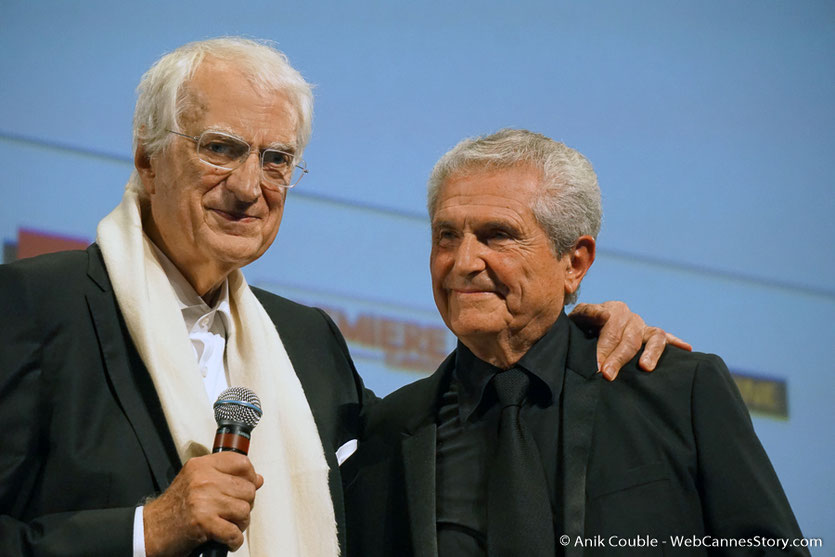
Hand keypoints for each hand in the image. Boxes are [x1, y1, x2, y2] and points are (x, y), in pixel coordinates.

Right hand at [143, 452, 263, 556]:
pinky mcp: (204, 523)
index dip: (250, 476)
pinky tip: (226, 538)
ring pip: (244, 510)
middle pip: (247, 489)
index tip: (247, 485)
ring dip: (240, 523)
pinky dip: (234, 540)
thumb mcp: (197, 481)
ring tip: (229, 524)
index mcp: (202, 466)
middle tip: (233, 511)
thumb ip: (225, 476)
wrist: (150, 529)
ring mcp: (204, 501)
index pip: (241, 463)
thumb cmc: (174, 507)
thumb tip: (257, 479)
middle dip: (245, 504)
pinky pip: (234, 532)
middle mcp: (203, 480)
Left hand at [569, 301, 691, 380]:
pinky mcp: (652, 336)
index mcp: (614, 309)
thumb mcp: (577, 318)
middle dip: (618, 358)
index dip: (604, 348)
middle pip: (629, 338)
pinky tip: (687, 349)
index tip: (597, 366)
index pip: (611, 329)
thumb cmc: (580, 327)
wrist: (584, 329)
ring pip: (654, 338)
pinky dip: (677, 343)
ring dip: (650, 353)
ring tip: (645, 368)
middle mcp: (631, 317)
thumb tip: (605, 316)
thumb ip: (587, 313)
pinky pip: (666, 339)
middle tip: (607, 375)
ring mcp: (644, 327)